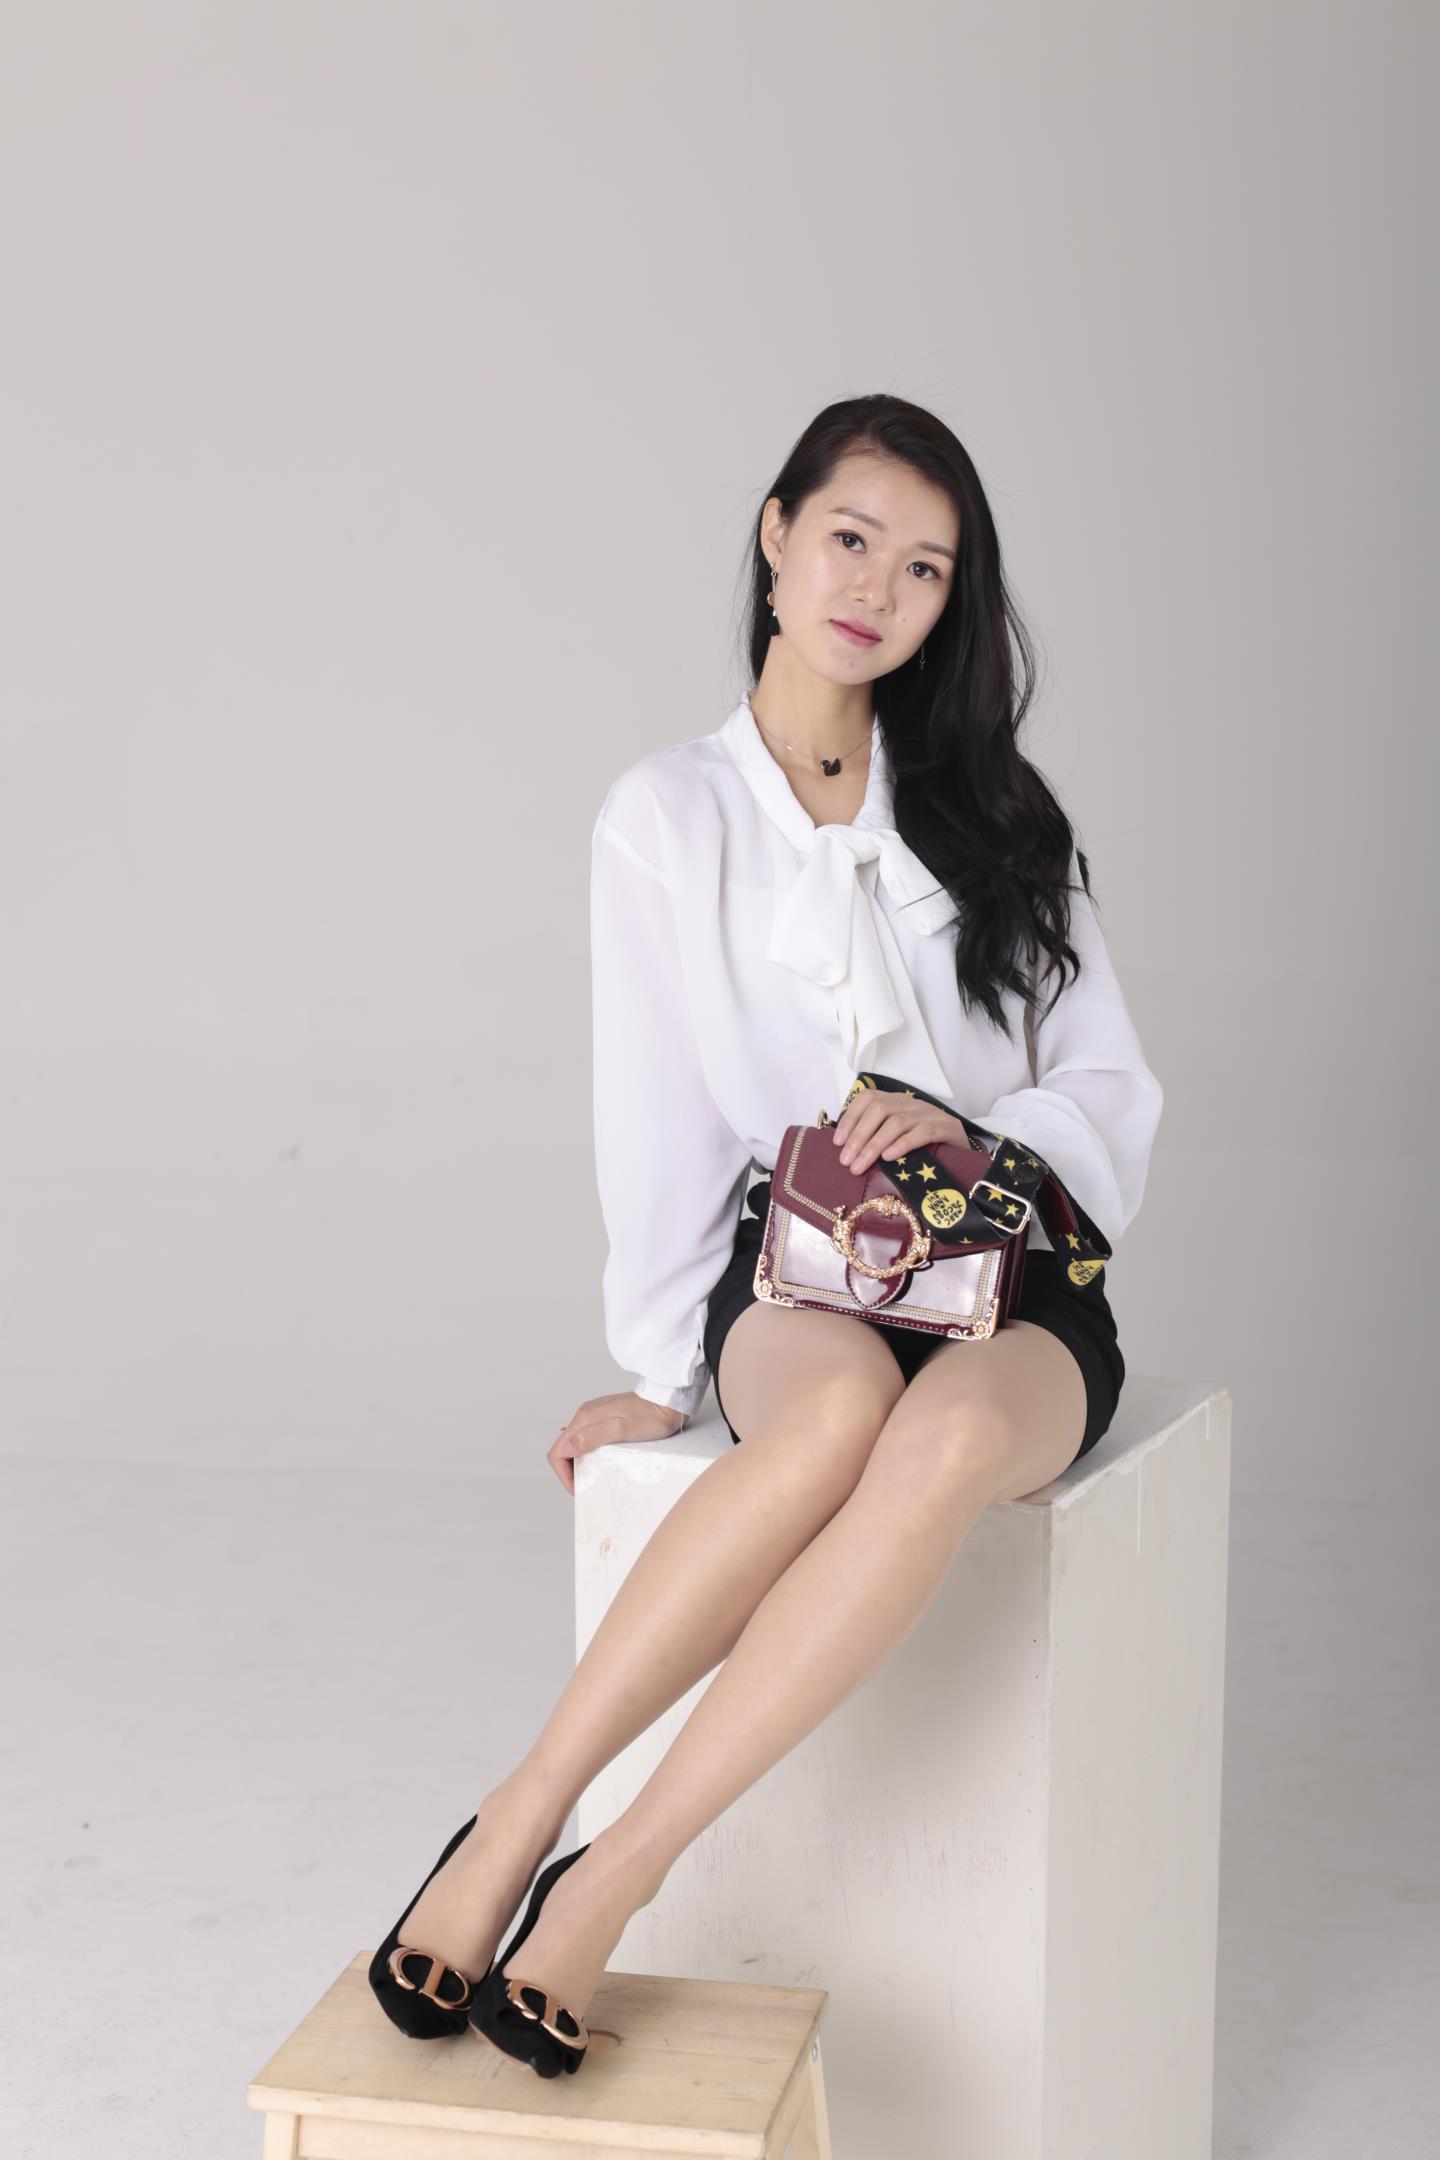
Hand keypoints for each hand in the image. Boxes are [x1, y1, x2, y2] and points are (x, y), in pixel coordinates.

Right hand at [548, 1390, 685, 1495]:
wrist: (668, 1401)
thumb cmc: (650, 1417)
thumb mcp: (621, 1430)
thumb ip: (592, 1437)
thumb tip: (568, 1448)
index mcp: (584, 1419)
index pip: (558, 1450)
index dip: (563, 1474)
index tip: (577, 1488)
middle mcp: (585, 1416)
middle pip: (564, 1448)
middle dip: (570, 1471)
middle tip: (586, 1486)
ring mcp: (595, 1417)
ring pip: (575, 1445)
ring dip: (580, 1463)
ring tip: (594, 1478)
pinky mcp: (605, 1419)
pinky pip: (588, 1439)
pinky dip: (589, 1455)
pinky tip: (603, 1462)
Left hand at [829, 1095, 970, 1176]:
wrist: (966, 1155)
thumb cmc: (926, 1149)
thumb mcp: (898, 1139)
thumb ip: (877, 1138)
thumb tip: (847, 1152)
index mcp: (897, 1102)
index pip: (868, 1099)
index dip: (851, 1118)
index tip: (837, 1142)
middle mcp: (912, 1103)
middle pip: (880, 1110)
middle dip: (859, 1136)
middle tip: (846, 1161)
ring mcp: (930, 1114)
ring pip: (897, 1122)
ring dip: (874, 1145)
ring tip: (860, 1166)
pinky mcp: (947, 1128)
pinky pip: (922, 1132)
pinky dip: (903, 1144)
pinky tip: (889, 1158)